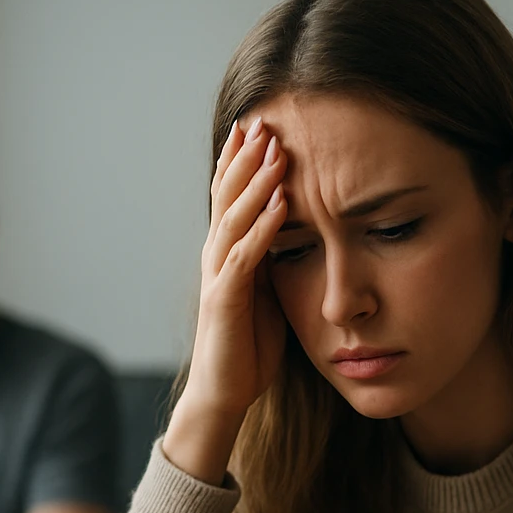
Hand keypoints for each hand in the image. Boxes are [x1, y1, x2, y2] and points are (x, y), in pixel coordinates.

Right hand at [163, 115, 288, 483]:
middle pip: (227, 196)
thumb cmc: (248, 345)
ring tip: (276, 150)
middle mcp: (216, 257)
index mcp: (227, 252)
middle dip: (245, 158)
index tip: (260, 125)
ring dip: (255, 183)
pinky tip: (280, 205)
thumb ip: (273, 259)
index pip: (231, 196)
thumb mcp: (268, 291)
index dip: (242, 161)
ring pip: (233, 218)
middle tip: (264, 119)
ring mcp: (217, 277)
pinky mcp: (224, 301)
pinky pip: (244, 257)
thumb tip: (296, 227)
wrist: (224, 393)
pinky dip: (263, 228)